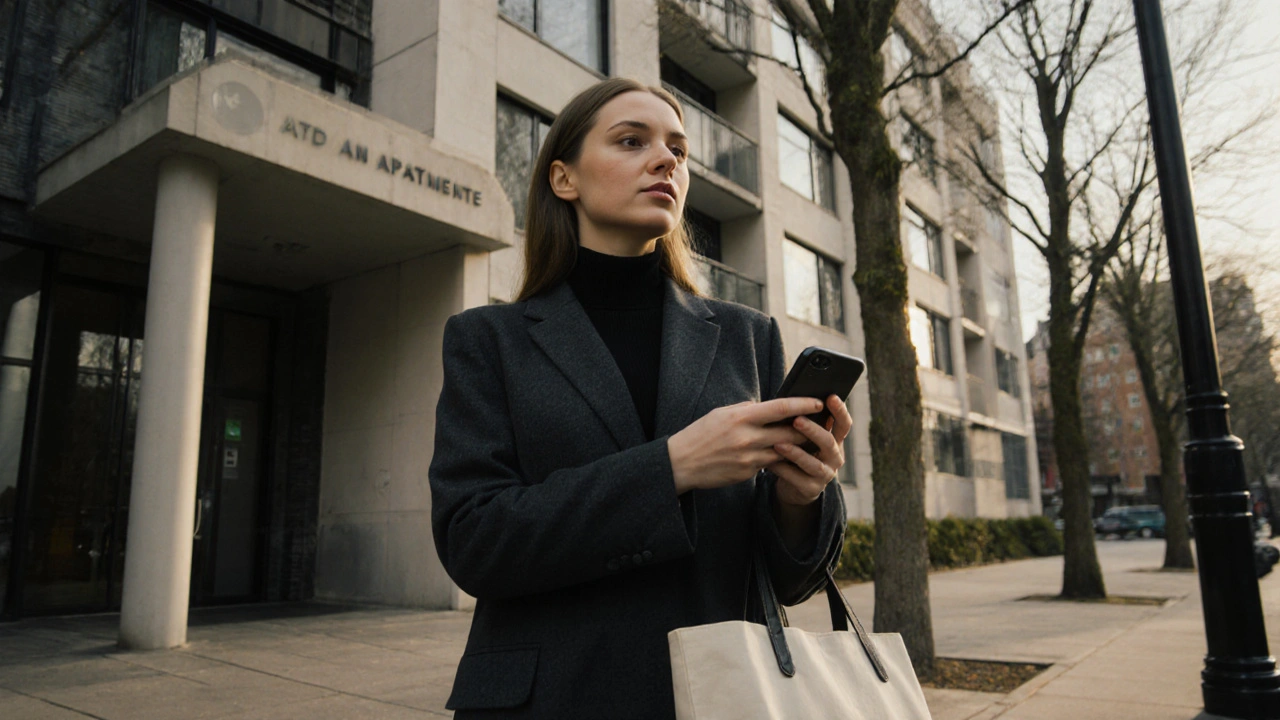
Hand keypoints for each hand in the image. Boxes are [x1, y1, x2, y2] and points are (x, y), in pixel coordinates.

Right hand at [667, 397, 822, 494]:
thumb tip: (769, 407)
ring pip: (785, 451)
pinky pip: (770, 464)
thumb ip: (747, 410)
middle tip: (822, 424)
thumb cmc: (701, 434)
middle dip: (808, 429)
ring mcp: (748, 457)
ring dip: (798, 447)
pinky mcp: (747, 473)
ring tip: (810, 441)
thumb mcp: (721, 413)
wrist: (680, 463)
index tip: (819, 402)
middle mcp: (747, 437)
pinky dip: (779, 458)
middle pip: (790, 432)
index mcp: (741, 416)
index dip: (803, 404)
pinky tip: (786, 456)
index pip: (781, 407)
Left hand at [767, 395, 851, 506]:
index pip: (843, 424)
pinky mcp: (812, 489)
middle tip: (797, 420)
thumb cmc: (797, 453)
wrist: (793, 486)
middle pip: (829, 442)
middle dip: (813, 430)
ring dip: (796, 453)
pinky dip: (784, 470)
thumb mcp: (803, 438)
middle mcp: (835, 457)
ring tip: (779, 443)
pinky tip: (771, 463)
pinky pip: (797, 479)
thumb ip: (803, 424)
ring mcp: (825, 475)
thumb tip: (789, 398)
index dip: (840, 411)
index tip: (831, 397)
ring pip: (813, 463)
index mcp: (835, 441)